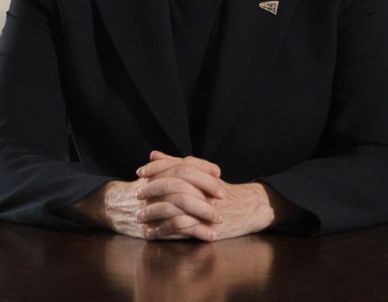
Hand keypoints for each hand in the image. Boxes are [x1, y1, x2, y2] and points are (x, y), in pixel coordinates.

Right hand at [63, 152, 224, 239]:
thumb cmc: (139, 192)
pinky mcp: (152, 227)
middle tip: (223, 196)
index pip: (182, 165)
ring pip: (180, 204)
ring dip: (203, 212)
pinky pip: (177, 228)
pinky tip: (210, 235)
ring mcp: (151, 207)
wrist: (111, 207)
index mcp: (155, 174)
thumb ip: (173, 168)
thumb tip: (200, 164)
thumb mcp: (153, 176)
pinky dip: (196, 232)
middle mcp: (152, 188)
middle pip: (183, 182)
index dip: (202, 168)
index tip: (218, 172)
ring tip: (219, 220)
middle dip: (206, 188)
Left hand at [138, 153, 281, 240]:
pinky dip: (162, 231)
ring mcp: (206, 208)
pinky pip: (180, 228)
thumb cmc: (222, 191)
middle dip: (152, 190)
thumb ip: (177, 164)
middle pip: (174, 185)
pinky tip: (151, 232)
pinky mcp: (206, 227)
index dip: (157, 168)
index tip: (140, 172)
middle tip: (136, 195)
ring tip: (139, 217)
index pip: (176, 166)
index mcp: (203, 174)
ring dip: (153, 213)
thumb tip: (153, 155)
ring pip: (174, 208)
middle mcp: (205, 190)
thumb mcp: (202, 174)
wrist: (251, 209)